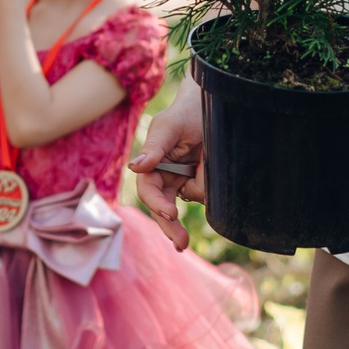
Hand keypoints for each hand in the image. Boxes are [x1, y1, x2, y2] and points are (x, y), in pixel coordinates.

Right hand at [127, 86, 206, 250]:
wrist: (214, 105)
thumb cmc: (186, 113)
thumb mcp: (169, 126)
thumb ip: (154, 147)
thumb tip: (135, 167)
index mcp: (152, 164)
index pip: (149, 189)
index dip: (157, 203)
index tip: (171, 214)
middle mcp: (165, 176)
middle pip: (161, 207)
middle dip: (169, 226)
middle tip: (181, 243)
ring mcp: (182, 182)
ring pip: (180, 207)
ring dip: (183, 219)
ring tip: (186, 234)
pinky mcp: (199, 184)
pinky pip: (201, 197)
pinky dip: (206, 197)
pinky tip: (213, 187)